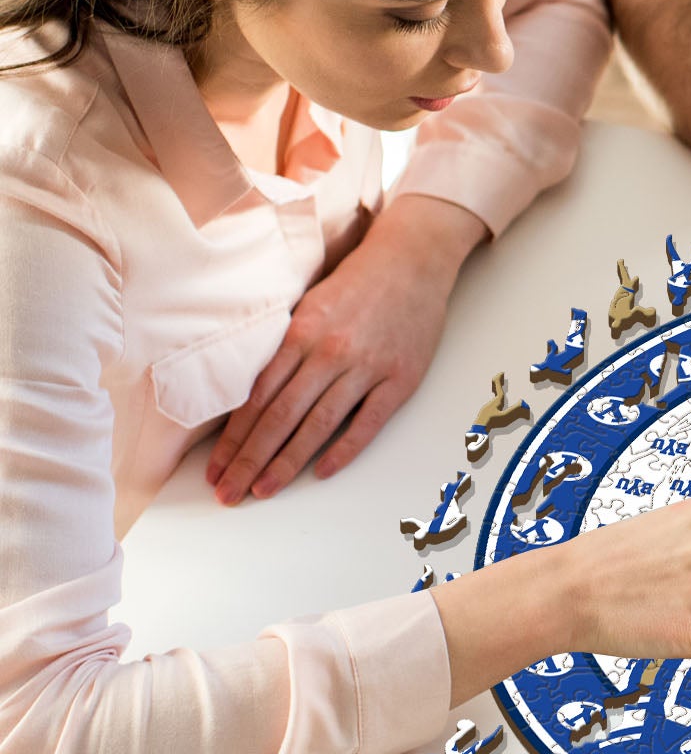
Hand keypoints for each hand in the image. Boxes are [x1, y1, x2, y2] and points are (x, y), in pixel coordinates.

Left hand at [207, 194, 484, 504]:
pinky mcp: (401, 378)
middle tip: (228, 494)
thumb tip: (249, 397)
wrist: (412, 260)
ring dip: (286, 463)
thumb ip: (283, 348)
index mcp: (301, 333)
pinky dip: (343, 449)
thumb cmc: (356, 283)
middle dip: (249, 461)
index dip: (233, 439)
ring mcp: (367, 367)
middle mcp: (329, 352)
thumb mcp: (308, 305)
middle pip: (280, 418)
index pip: (257, 398)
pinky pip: (367, 422)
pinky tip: (321, 471)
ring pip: (318, 425)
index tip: (216, 468)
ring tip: (263, 491)